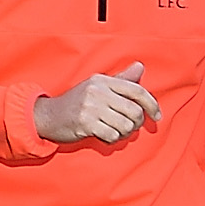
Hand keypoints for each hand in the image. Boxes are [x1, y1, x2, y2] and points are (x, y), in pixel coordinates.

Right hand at [35, 62, 159, 143]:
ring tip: (113, 131)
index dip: (152, 104)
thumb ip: (120, 79)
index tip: (156, 116)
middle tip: (129, 127)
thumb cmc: (76, 102)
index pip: (136, 90)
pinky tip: (104, 136)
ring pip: (125, 126)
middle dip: (136, 123)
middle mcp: (97, 91)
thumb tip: (140, 66)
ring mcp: (90, 107)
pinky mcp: (85, 123)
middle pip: (134, 111)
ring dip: (123, 133)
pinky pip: (112, 136)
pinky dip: (112, 139)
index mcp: (102, 80)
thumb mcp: (97, 86)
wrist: (47, 116)